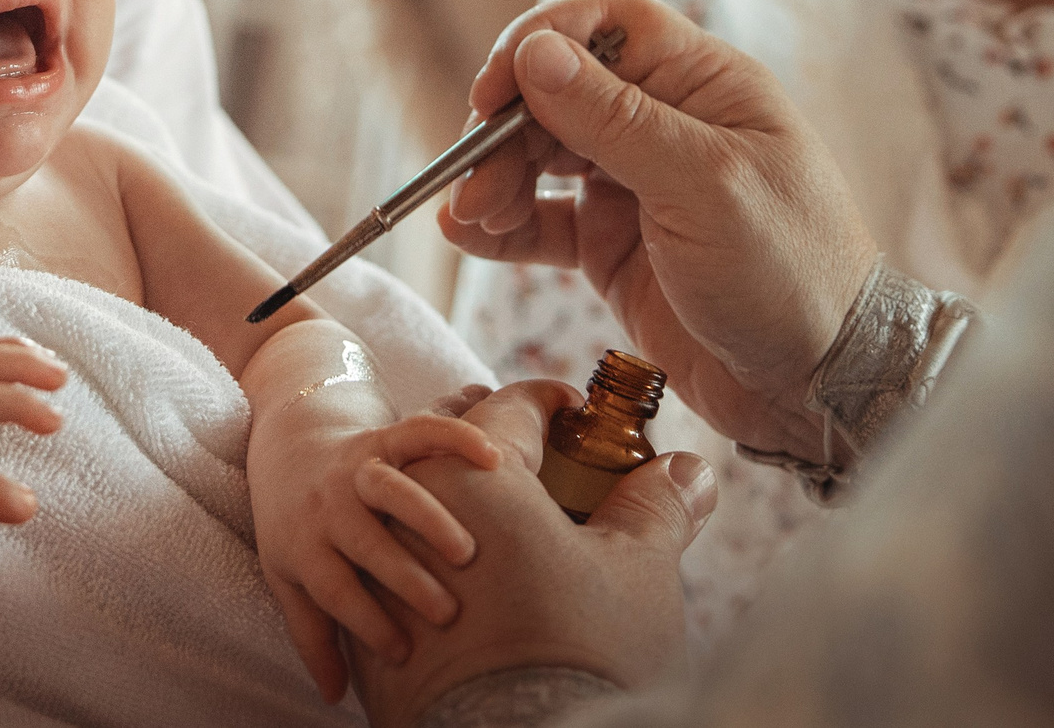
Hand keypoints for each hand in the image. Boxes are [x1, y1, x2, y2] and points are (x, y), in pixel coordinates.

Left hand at [251, 400, 503, 700]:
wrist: (288, 447)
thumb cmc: (296, 527)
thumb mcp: (289, 579)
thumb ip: (313, 636)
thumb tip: (336, 697)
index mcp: (306, 545)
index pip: (334, 589)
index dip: (365, 621)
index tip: (402, 653)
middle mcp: (329, 505)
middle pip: (364, 542)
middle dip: (404, 577)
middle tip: (446, 612)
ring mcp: (354, 468)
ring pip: (390, 487)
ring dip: (428, 517)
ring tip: (467, 552)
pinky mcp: (381, 437)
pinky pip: (417, 432)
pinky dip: (454, 438)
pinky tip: (493, 458)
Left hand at [350, 382, 716, 727]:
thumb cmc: (578, 651)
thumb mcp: (638, 568)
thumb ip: (659, 505)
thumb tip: (691, 470)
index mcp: (470, 472)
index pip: (510, 406)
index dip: (550, 402)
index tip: (576, 412)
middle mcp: (406, 504)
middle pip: (440, 442)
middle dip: (486, 437)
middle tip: (529, 451)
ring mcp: (375, 565)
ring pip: (401, 504)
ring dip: (442, 494)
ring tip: (487, 508)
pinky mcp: (362, 625)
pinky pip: (383, 569)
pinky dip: (414, 557)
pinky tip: (450, 575)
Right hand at [440, 0, 879, 456]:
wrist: (821, 388)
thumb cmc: (791, 273)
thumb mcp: (703, 187)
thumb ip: (614, 119)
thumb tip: (534, 51)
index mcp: (704, 86)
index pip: (607, 26)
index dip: (542, 43)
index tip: (494, 90)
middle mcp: (665, 126)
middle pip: (558, 92)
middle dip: (504, 128)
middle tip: (471, 179)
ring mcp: (635, 187)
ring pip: (540, 155)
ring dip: (494, 178)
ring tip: (467, 216)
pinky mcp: (613, 247)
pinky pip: (542, 221)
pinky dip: (501, 225)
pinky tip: (467, 236)